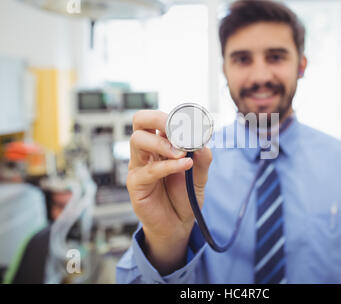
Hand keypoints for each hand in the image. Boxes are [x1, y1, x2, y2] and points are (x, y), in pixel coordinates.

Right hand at [127, 110, 212, 274]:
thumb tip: (202, 141)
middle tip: (178, 129)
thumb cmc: (185, 196)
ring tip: (182, 153)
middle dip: (159, 118)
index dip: (173, 116)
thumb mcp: (200, 175)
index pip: (158, 118)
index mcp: (161, 143)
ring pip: (138, 140)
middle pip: (140, 120)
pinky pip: (149, 170)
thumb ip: (203, 158)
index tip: (193, 123)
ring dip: (162, 143)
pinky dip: (168, 165)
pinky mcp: (136, 184)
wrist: (178, 224)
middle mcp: (147, 151)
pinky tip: (184, 165)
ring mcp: (138, 166)